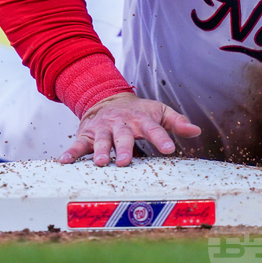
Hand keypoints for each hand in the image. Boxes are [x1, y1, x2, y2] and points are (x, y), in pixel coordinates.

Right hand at [58, 92, 201, 166]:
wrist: (108, 99)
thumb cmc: (139, 112)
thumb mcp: (159, 112)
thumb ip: (177, 122)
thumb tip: (196, 131)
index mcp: (141, 119)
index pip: (153, 128)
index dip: (161, 138)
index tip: (169, 148)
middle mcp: (121, 124)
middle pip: (124, 136)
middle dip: (124, 148)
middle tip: (126, 161)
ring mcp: (103, 129)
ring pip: (101, 140)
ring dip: (100, 151)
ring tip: (101, 162)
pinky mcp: (87, 134)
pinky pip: (78, 144)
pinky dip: (71, 152)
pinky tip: (64, 161)